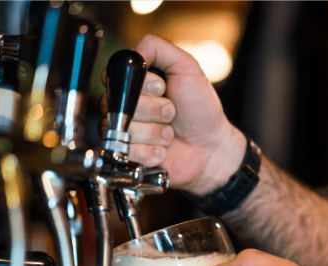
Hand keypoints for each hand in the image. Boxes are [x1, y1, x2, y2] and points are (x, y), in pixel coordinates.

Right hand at [101, 34, 245, 194]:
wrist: (212, 147)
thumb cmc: (201, 109)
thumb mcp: (187, 67)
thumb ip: (158, 48)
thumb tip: (132, 52)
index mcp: (134, 84)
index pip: (115, 78)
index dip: (141, 86)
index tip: (162, 88)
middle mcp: (125, 107)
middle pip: (118, 105)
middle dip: (154, 110)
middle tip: (172, 113)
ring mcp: (125, 133)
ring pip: (124, 130)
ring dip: (155, 132)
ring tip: (170, 133)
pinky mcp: (129, 157)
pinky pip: (128, 152)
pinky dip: (152, 152)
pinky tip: (164, 150)